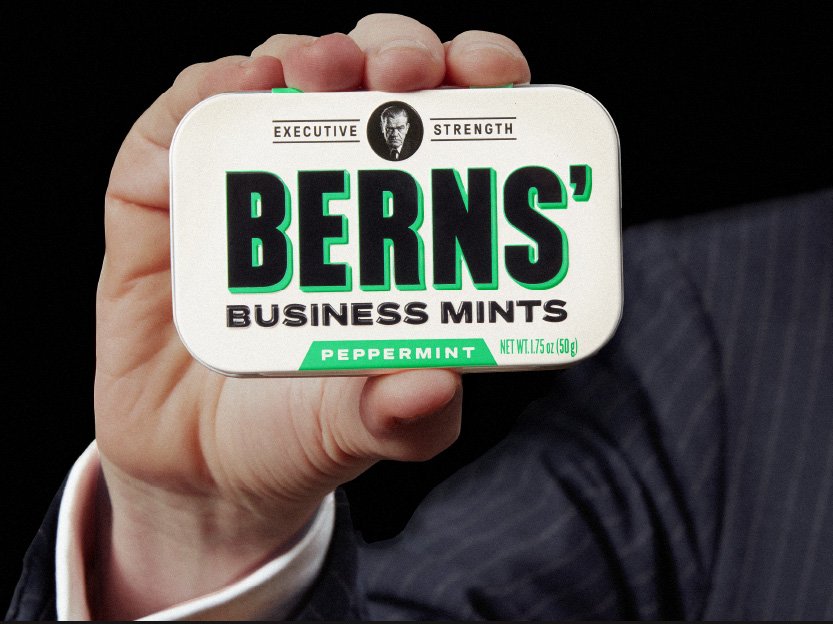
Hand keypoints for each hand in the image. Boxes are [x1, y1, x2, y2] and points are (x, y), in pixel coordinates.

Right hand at [92, 13, 529, 618]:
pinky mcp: (163, 194)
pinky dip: (206, 92)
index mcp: (396, 232)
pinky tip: (234, 92)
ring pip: (282, 78)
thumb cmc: (294, 434)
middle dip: (397, 52)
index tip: (492, 74)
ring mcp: (246, 184)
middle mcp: (328, 191)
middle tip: (403, 74)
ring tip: (320, 74)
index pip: (451, 129)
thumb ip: (404, 416)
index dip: (477, 80)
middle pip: (374, 81)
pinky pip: (179, 121)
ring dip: (307, 56)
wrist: (195, 470)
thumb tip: (438, 384)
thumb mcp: (357, 428)